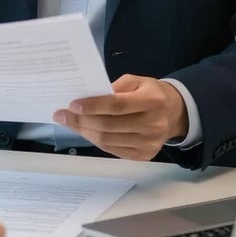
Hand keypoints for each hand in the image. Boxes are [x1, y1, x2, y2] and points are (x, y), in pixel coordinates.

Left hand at [53, 74, 188, 160]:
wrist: (173, 113)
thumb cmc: (150, 93)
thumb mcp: (136, 81)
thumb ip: (115, 87)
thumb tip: (87, 98)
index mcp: (152, 101)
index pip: (117, 106)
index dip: (93, 106)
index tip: (72, 105)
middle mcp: (152, 125)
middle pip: (109, 126)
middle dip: (81, 121)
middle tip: (62, 115)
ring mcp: (148, 144)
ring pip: (107, 141)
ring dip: (84, 132)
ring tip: (69, 123)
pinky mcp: (143, 155)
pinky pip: (112, 150)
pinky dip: (95, 140)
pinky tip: (85, 131)